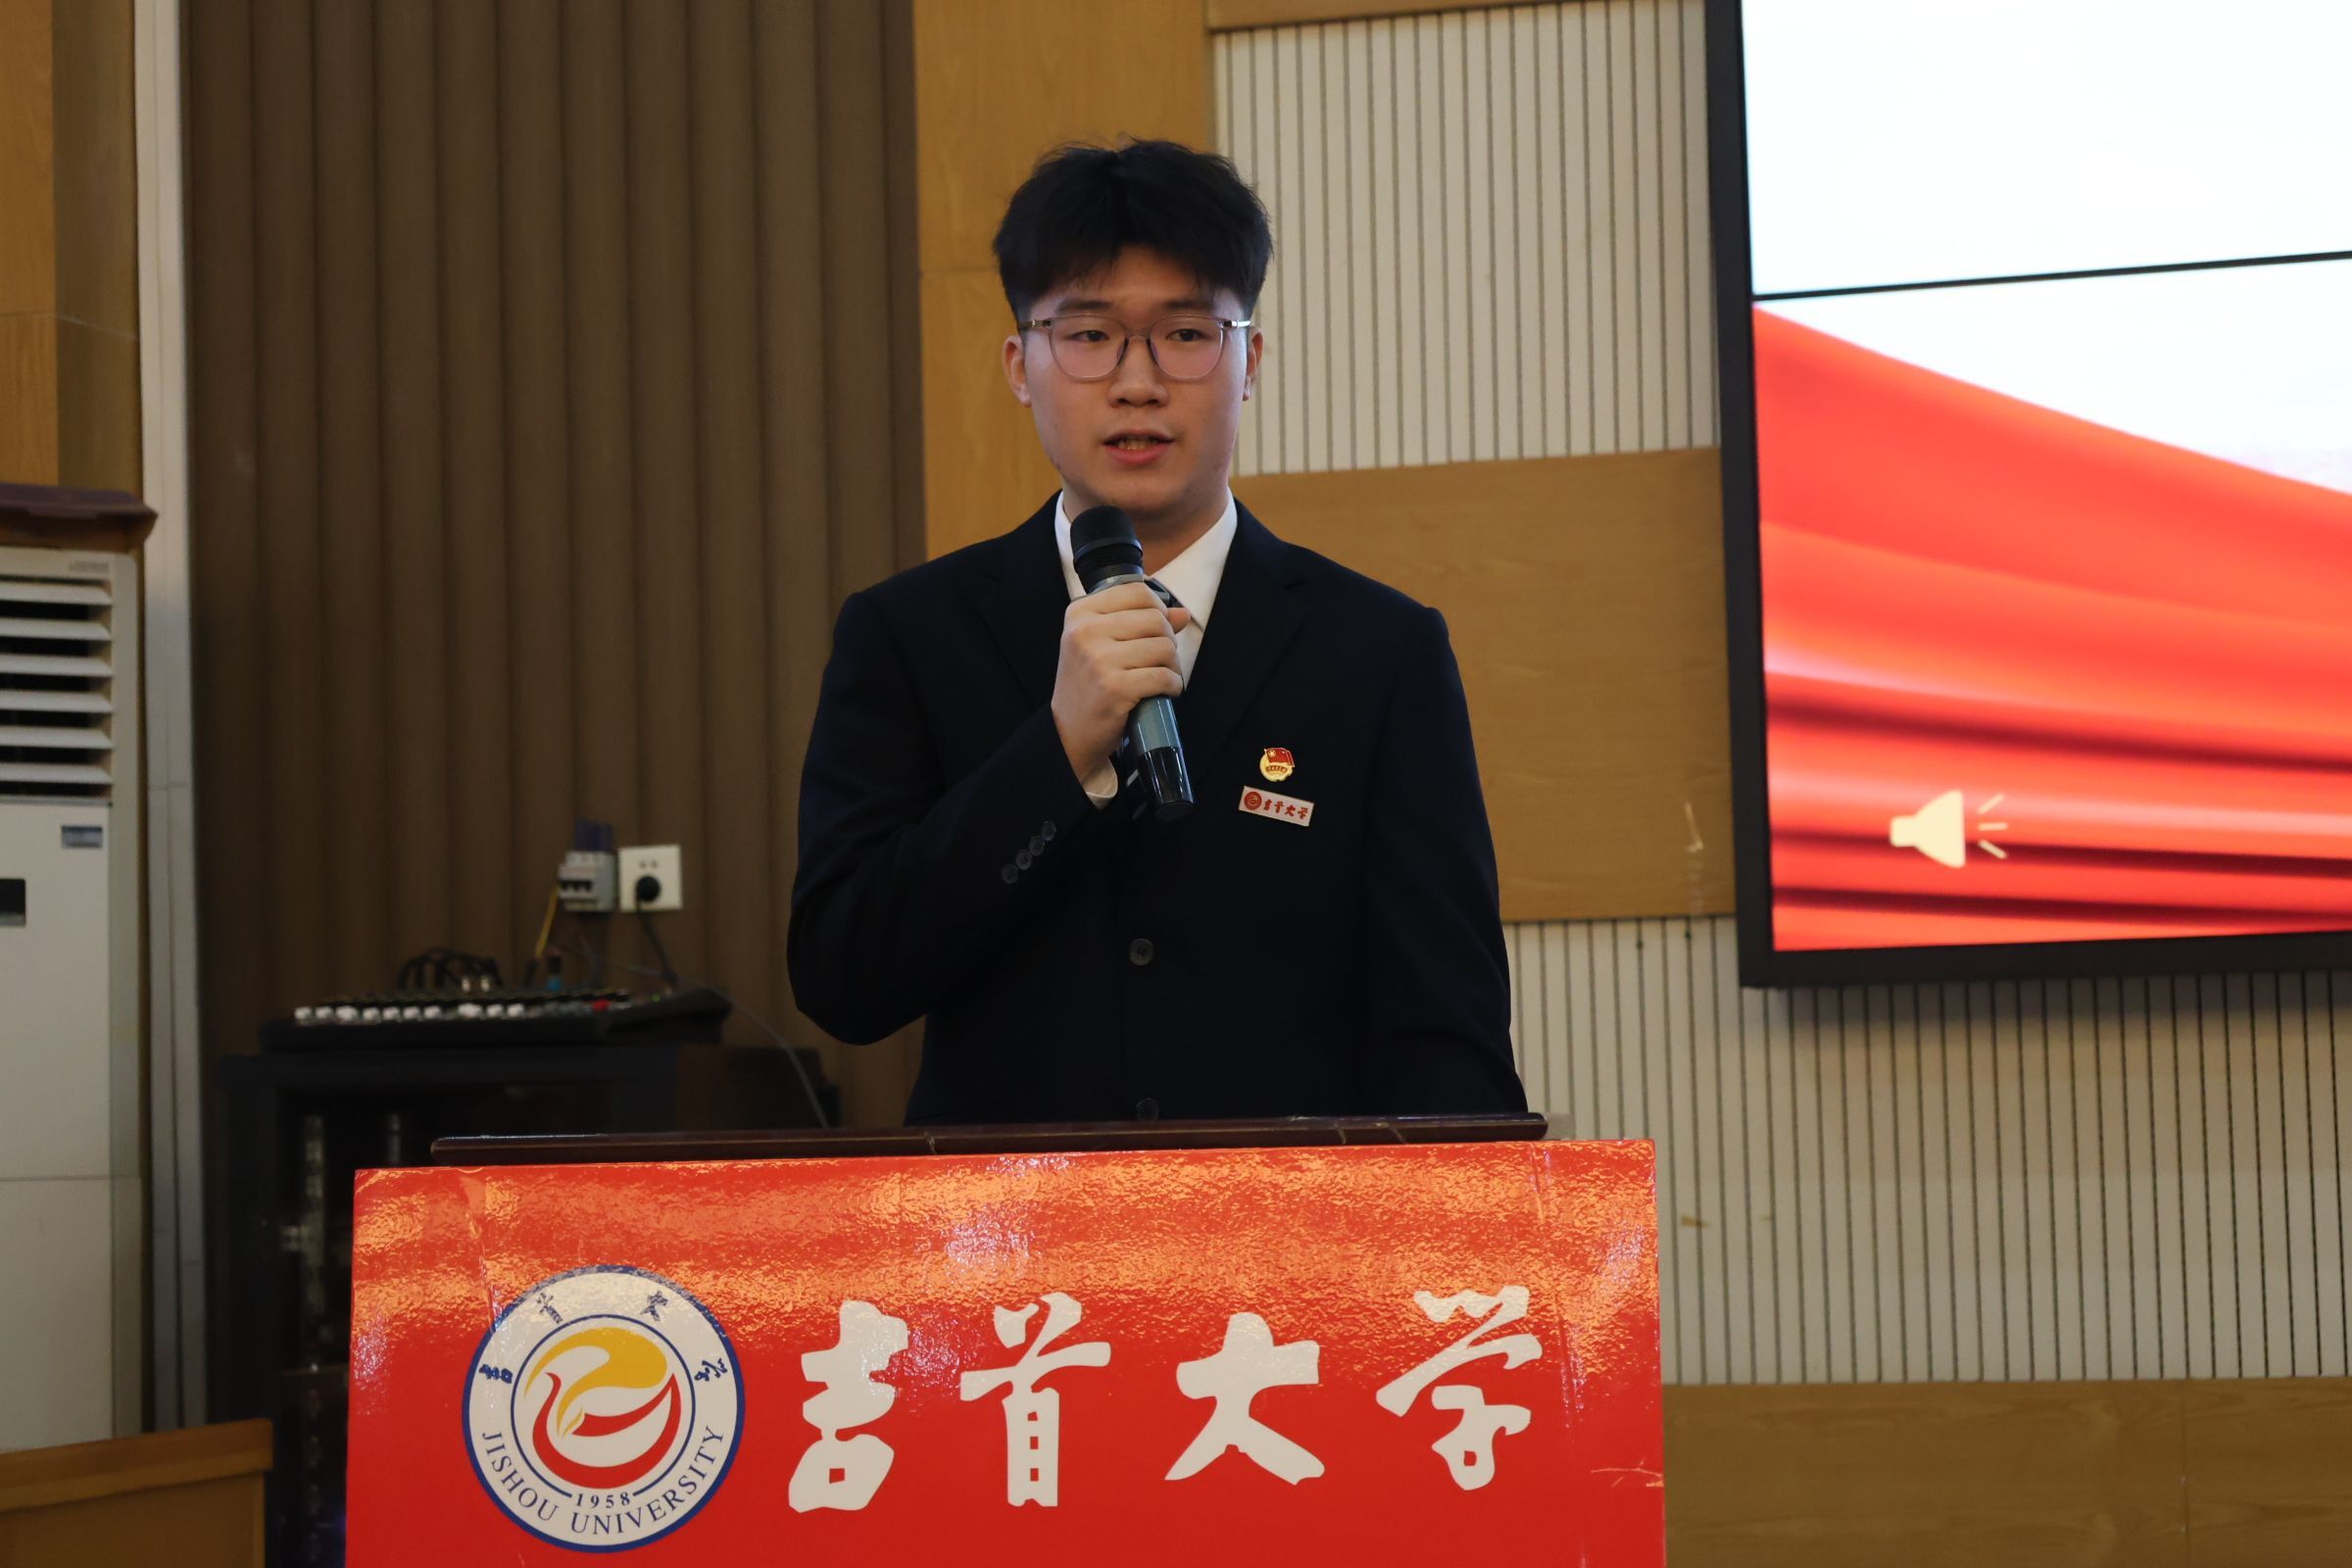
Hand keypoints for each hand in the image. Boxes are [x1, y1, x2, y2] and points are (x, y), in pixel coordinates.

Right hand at [1050, 582, 1191, 782]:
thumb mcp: (1100, 644)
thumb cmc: (1089, 684)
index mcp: (1080, 613)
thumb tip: (1182, 613)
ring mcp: (1099, 660)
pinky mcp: (1115, 687)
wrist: (1068, 732)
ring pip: (1164, 647)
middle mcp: (1085, 631)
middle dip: (1168, 640)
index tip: (1155, 630)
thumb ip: (1139, 622)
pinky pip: (1164, 676)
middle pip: (1156, 619)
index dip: (1158, 609)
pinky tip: (1162, 692)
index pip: (1137, 591)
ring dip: (1173, 665)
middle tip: (1159, 660)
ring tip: (1160, 677)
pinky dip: (1172, 686)